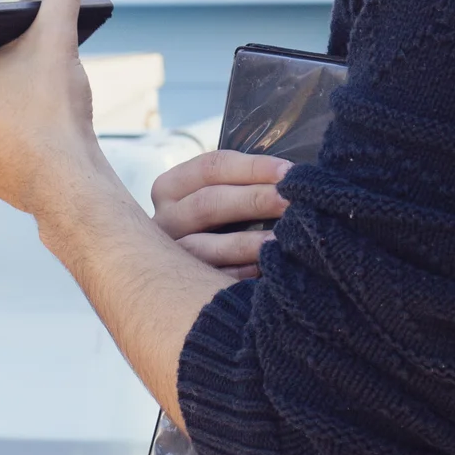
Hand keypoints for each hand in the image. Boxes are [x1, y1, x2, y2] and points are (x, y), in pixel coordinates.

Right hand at [151, 151, 289, 278]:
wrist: (170, 276)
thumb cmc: (212, 220)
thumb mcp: (210, 194)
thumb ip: (237, 183)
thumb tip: (286, 175)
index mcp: (170, 187)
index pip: (211, 167)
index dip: (253, 167)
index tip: (288, 171)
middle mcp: (163, 220)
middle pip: (208, 203)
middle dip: (254, 199)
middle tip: (290, 201)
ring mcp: (169, 256)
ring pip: (204, 246)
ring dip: (247, 242)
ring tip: (281, 238)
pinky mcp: (180, 286)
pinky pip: (211, 279)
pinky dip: (239, 273)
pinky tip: (264, 268)